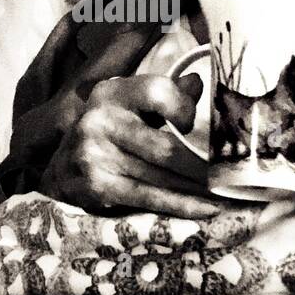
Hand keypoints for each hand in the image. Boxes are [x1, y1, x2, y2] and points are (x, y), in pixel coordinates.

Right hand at [40, 72, 220, 219]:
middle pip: (166, 144)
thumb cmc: (105, 137)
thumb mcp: (127, 108)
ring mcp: (95, 154)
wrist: (59, 174)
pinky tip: (206, 209)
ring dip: (201, 189)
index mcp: (111, 93)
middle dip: (206, 165)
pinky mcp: (97, 185)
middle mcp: (99, 120)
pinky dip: (182, 205)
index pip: (157, 91)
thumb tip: (200, 84)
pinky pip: (150, 197)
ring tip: (230, 195)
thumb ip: (162, 95)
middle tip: (236, 175)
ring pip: (163, 174)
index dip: (185, 108)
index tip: (200, 126)